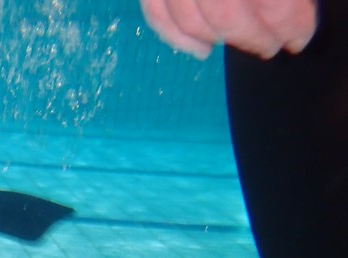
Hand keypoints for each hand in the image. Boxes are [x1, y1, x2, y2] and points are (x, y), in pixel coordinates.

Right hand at [139, 0, 316, 58]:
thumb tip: (292, 10)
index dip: (290, 20)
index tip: (299, 36)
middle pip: (227, 11)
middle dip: (254, 36)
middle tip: (274, 45)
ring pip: (191, 19)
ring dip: (220, 38)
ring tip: (245, 43)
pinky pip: (156, 15)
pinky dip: (177, 38)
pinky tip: (203, 50)